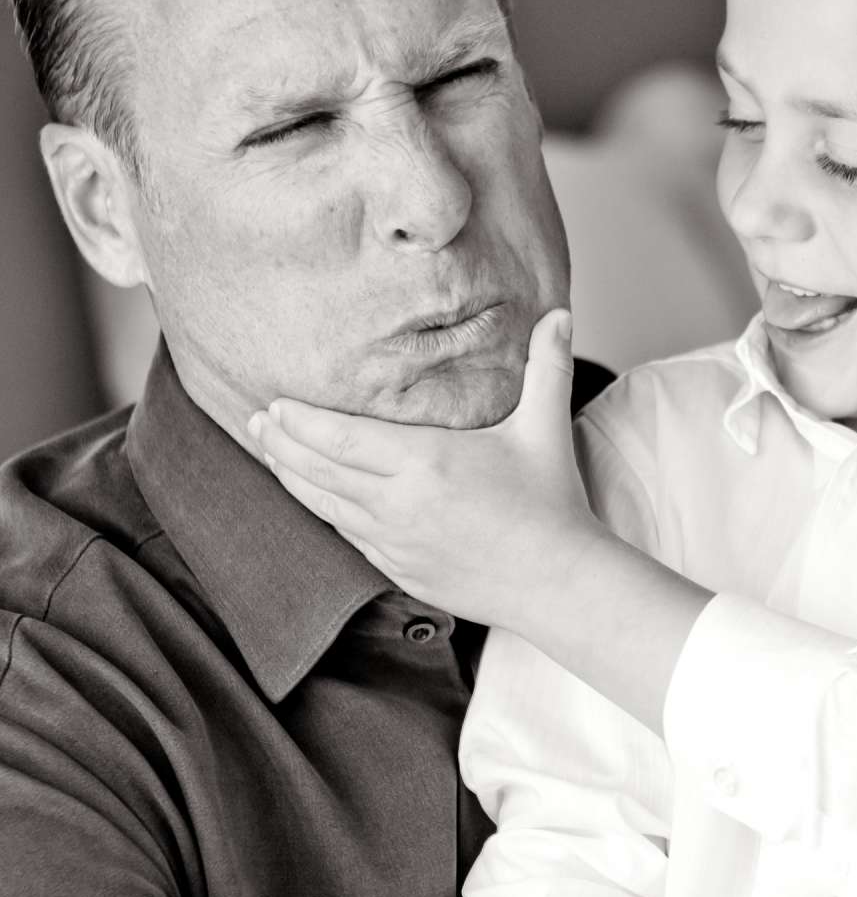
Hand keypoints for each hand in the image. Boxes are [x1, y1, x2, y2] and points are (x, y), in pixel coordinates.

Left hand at [247, 309, 593, 625]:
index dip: (300, 421)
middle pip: (320, 469)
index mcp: (426, 462)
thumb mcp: (546, 428)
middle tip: (255, 420)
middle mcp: (400, 503)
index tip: (275, 403)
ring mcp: (395, 542)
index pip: (340, 437)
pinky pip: (348, 536)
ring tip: (269, 454)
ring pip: (325, 506)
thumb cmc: (552, 504)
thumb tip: (561, 312)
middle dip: (281, 444)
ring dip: (292, 477)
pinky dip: (324, 511)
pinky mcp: (400, 569)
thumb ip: (548, 366)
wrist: (557, 583)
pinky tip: (314, 496)